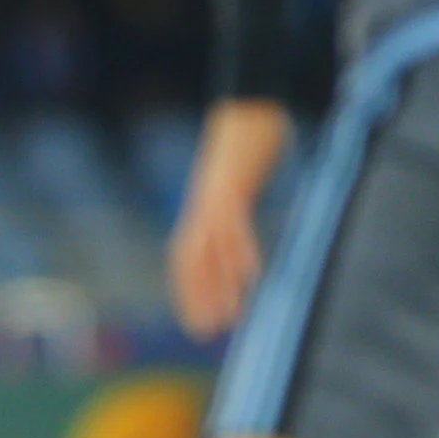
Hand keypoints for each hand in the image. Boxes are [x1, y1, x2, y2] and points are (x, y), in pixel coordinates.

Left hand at [168, 99, 291, 340]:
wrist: (249, 103)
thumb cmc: (248, 139)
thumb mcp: (239, 177)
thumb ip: (238, 202)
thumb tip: (243, 220)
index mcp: (202, 207)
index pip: (185, 256)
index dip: (188, 290)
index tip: (195, 321)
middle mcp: (202, 206)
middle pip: (191, 260)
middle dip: (197, 299)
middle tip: (205, 335)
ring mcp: (215, 197)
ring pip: (211, 248)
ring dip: (220, 286)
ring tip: (232, 319)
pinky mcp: (233, 185)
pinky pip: (235, 225)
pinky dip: (241, 253)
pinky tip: (253, 278)